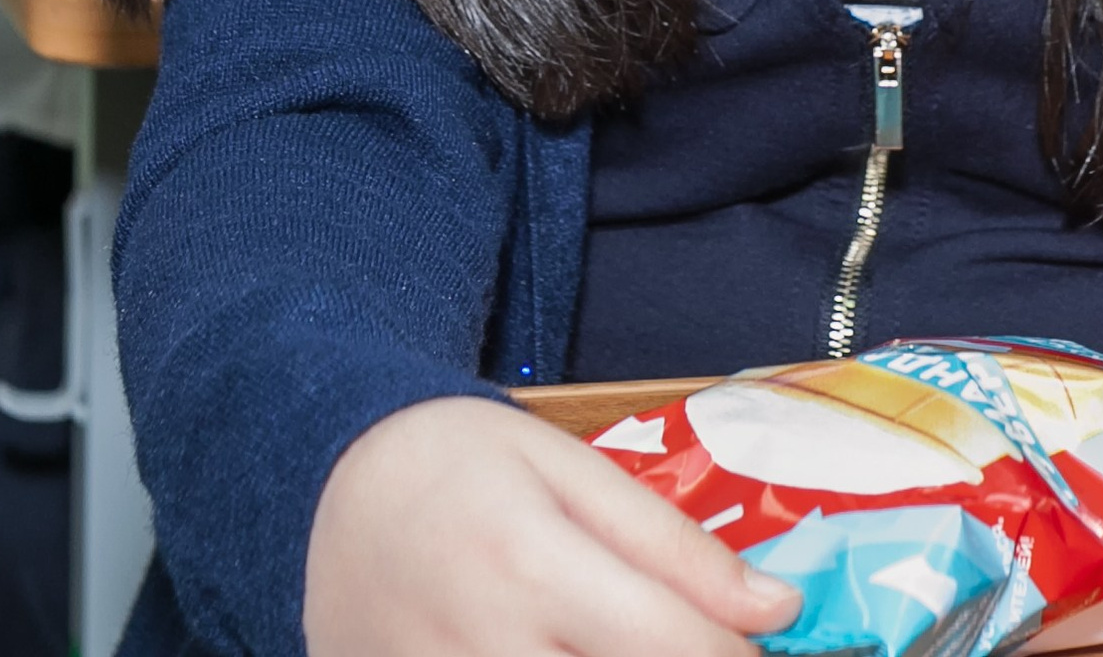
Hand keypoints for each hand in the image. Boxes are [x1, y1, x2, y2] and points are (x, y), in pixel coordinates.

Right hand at [302, 395, 802, 656]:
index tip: (776, 647)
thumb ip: (673, 544)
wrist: (326, 491)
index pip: (672, 644)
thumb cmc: (459, 463)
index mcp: (531, 566)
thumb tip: (776, 606)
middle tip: (701, 643)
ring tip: (636, 642)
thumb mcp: (571, 470)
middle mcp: (481, 649)